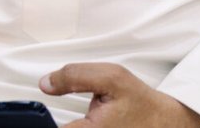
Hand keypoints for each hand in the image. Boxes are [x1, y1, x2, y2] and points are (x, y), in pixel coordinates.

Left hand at [40, 64, 199, 127]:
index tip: (37, 111)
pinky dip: (75, 125)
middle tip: (59, 111)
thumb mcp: (110, 77)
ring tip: (76, 116)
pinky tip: (82, 122)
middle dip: (55, 120)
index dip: (41, 119)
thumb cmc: (139, 102)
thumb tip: (46, 83)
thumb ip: (75, 76)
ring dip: (68, 122)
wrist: (163, 122)